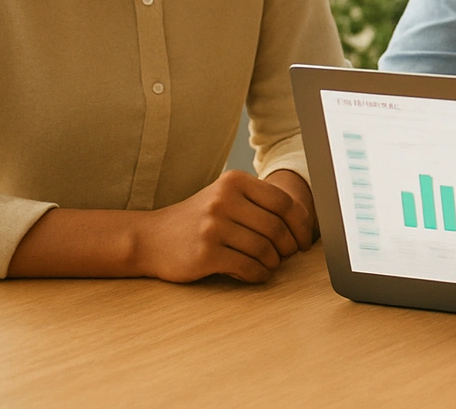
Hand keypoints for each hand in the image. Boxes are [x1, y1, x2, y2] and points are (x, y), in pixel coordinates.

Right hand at [133, 170, 308, 282]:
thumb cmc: (198, 219)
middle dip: (288, 246)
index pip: (284, 202)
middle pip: (277, 227)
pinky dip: (259, 274)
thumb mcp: (226, 197)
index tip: (303, 240)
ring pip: (264, 249)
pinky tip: (255, 274)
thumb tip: (305, 222)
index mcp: (234, 182)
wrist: (150, 238)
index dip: (301, 224)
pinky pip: (248, 267)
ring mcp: (213, 227)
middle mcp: (224, 200)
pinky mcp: (206, 254)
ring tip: (269, 264)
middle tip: (287, 255)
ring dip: (273, 262)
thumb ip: (260, 203)